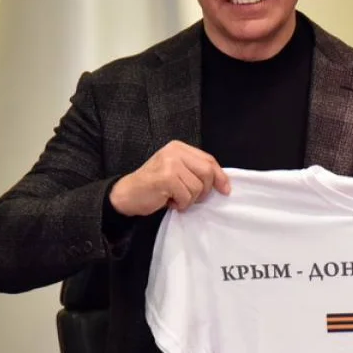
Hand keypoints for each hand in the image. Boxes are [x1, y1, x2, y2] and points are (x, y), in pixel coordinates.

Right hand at [109, 140, 230, 215]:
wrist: (127, 194)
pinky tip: (169, 202)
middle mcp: (174, 152)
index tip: (225, 190)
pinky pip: (186, 196)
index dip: (220, 176)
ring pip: (198, 187)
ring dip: (189, 200)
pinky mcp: (166, 178)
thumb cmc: (153, 186)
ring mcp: (170, 163)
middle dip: (205, 190)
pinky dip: (181, 204)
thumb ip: (195, 171)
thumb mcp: (176, 172)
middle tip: (192, 198)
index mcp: (179, 147)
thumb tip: (223, 183)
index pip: (209, 160)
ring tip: (175, 198)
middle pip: (207, 172)